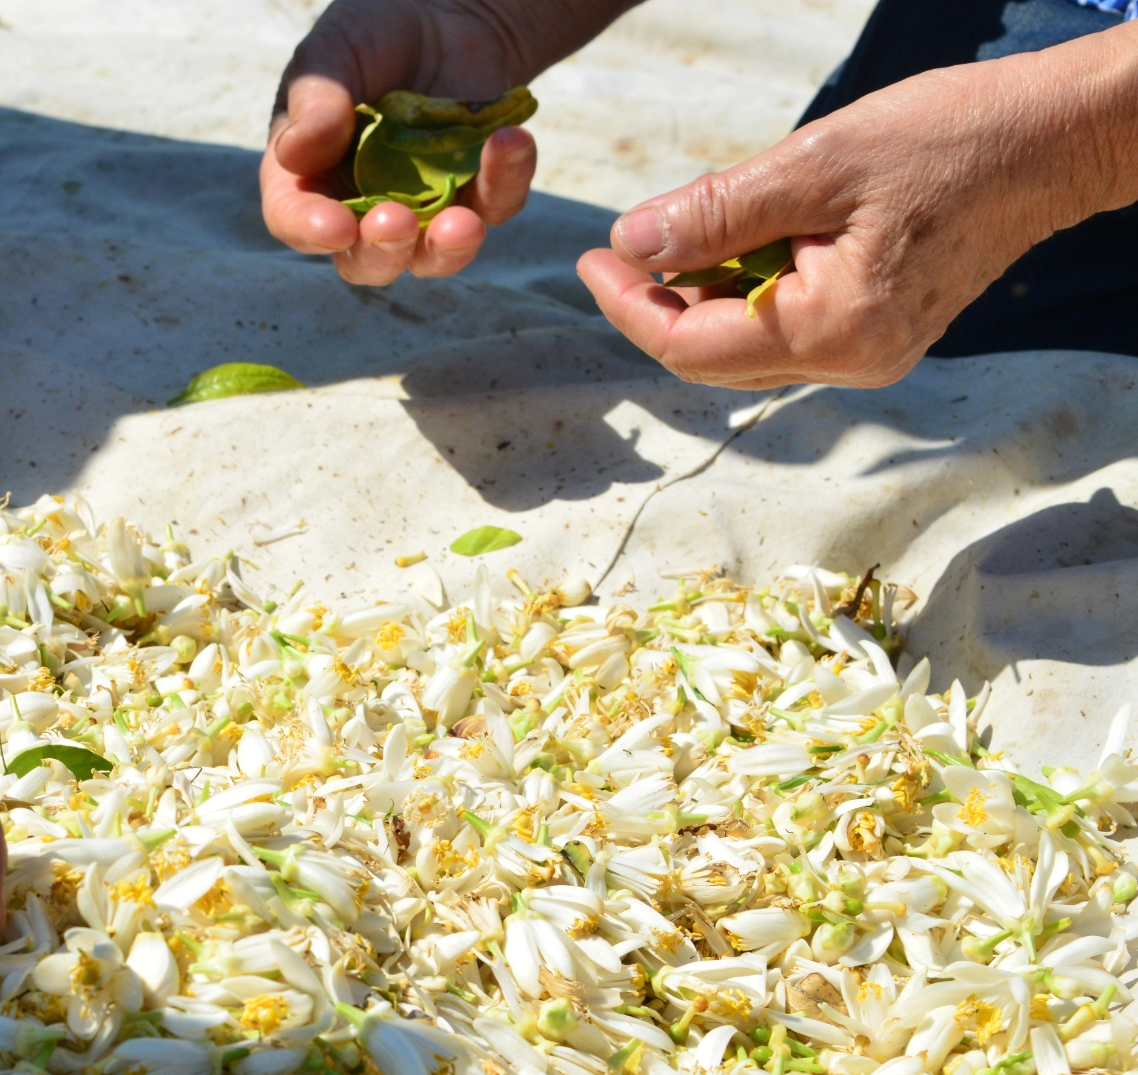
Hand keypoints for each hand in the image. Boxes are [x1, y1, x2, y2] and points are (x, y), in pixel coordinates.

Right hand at [262, 0, 594, 283]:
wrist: (449, 13)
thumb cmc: (374, 35)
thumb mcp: (334, 53)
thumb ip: (313, 100)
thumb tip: (296, 154)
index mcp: (309, 176)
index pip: (296, 218)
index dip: (310, 229)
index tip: (336, 227)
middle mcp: (362, 207)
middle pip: (365, 260)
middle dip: (382, 251)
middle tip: (398, 222)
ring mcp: (424, 208)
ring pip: (433, 255)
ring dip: (449, 248)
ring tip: (465, 224)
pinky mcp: (479, 191)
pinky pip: (496, 205)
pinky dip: (507, 182)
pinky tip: (511, 143)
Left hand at [576, 29, 1137, 387]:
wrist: (1053, 142)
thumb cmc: (951, 140)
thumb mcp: (818, 163)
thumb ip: (718, 211)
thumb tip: (633, 243)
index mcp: (834, 331)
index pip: (690, 345)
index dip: (629, 304)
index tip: (592, 259)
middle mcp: (850, 363)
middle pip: (710, 355)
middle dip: (657, 302)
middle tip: (619, 247)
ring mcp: (868, 354)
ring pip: (745, 343)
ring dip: (703, 292)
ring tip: (685, 228)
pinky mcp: (878, 333)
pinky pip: (785, 326)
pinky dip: (748, 288)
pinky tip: (742, 238)